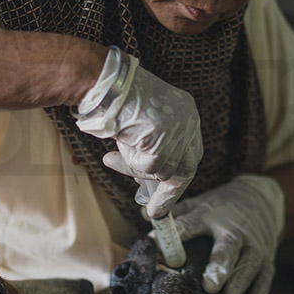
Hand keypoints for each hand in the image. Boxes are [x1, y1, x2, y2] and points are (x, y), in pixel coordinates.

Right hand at [74, 48, 201, 216]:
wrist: (103, 83)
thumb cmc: (113, 99)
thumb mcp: (141, 124)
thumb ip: (150, 146)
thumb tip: (146, 175)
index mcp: (186, 111)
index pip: (190, 153)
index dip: (176, 175)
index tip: (163, 193)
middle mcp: (188, 119)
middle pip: (187, 168)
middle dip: (169, 192)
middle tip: (153, 210)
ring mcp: (178, 129)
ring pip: (164, 171)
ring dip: (137, 170)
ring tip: (115, 156)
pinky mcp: (164, 139)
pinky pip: (150, 168)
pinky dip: (132, 164)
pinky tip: (118, 148)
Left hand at [169, 174, 283, 293]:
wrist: (261, 197)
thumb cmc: (221, 206)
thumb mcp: (199, 203)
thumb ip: (175, 213)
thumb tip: (146, 214)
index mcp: (210, 215)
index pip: (190, 225)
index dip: (174, 237)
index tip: (157, 249)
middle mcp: (233, 229)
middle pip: (228, 247)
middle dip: (220, 267)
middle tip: (210, 287)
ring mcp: (253, 243)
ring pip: (250, 263)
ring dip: (240, 281)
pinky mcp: (267, 255)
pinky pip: (266, 273)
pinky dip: (261, 289)